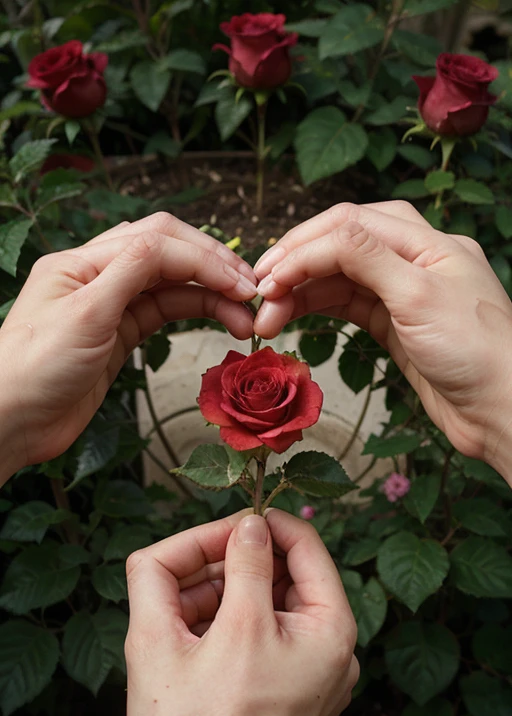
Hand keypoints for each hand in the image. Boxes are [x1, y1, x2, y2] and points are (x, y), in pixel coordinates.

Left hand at [0, 213, 255, 477]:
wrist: (10, 423)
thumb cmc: (34, 368)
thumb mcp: (84, 313)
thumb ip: (129, 271)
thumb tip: (174, 242)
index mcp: (84, 262)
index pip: (156, 242)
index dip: (203, 259)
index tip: (242, 285)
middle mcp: (100, 276)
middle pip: (168, 254)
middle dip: (213, 269)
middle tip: (252, 294)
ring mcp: (112, 306)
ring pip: (171, 285)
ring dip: (210, 295)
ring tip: (245, 320)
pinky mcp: (120, 335)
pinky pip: (164, 312)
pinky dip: (195, 313)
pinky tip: (220, 321)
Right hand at [125, 509, 357, 715]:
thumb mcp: (220, 631)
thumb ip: (235, 563)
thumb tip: (249, 525)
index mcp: (328, 629)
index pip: (301, 542)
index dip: (257, 524)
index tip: (217, 525)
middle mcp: (329, 650)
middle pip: (280, 573)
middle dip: (227, 562)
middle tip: (181, 568)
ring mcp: (310, 674)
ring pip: (264, 604)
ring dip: (218, 592)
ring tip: (172, 608)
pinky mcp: (287, 693)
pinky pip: (259, 637)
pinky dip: (225, 624)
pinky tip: (188, 634)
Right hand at [253, 201, 511, 479]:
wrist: (504, 411)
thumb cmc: (475, 351)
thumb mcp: (419, 296)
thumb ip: (368, 258)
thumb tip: (321, 234)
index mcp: (428, 242)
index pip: (352, 225)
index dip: (305, 245)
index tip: (269, 276)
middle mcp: (414, 262)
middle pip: (342, 247)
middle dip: (297, 267)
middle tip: (260, 295)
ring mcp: (404, 295)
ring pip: (341, 279)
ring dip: (302, 293)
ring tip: (267, 318)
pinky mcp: (396, 327)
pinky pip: (349, 306)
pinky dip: (319, 309)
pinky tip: (293, 317)